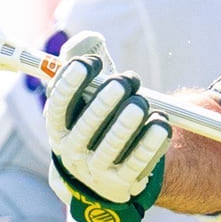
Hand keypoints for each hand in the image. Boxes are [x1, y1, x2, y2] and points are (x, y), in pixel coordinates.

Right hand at [44, 31, 170, 221]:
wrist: (112, 169)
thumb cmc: (99, 120)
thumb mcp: (88, 94)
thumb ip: (84, 65)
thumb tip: (90, 38)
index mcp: (59, 126)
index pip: (59, 103)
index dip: (72, 82)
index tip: (91, 62)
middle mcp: (72, 150)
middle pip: (86, 124)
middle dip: (107, 99)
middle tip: (126, 81)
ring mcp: (96, 170)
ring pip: (111, 145)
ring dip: (128, 121)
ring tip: (141, 102)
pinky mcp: (122, 183)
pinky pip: (137, 163)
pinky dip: (150, 143)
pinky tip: (161, 125)